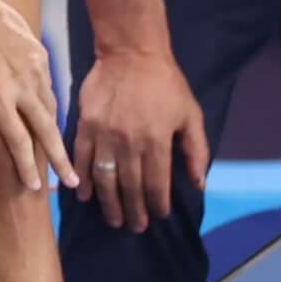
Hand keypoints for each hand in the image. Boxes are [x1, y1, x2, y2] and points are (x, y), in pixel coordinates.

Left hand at [0, 0, 71, 192]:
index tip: (35, 187)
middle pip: (47, 131)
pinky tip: (50, 116)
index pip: (19, 142)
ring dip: (57, 133)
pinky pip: (48, 87)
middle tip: (71, 182)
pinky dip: (51, 105)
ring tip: (62, 153)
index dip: (27, 167)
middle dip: (60, 159)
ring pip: (51, 108)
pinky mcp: (39, 55)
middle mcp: (22, 88)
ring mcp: (34, 70)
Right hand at [72, 45, 210, 231]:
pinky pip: (81, 160)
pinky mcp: (85, 127)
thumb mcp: (191, 115)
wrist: (131, 54)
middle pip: (130, 187)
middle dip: (134, 211)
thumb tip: (199, 183)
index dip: (158, 205)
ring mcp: (104, 136)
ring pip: (105, 179)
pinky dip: (82, 180)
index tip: (159, 215)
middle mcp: (129, 144)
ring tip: (113, 220)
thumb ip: (196, 150)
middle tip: (135, 227)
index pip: (156, 184)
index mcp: (157, 141)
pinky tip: (85, 196)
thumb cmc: (165, 84)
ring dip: (109, 204)